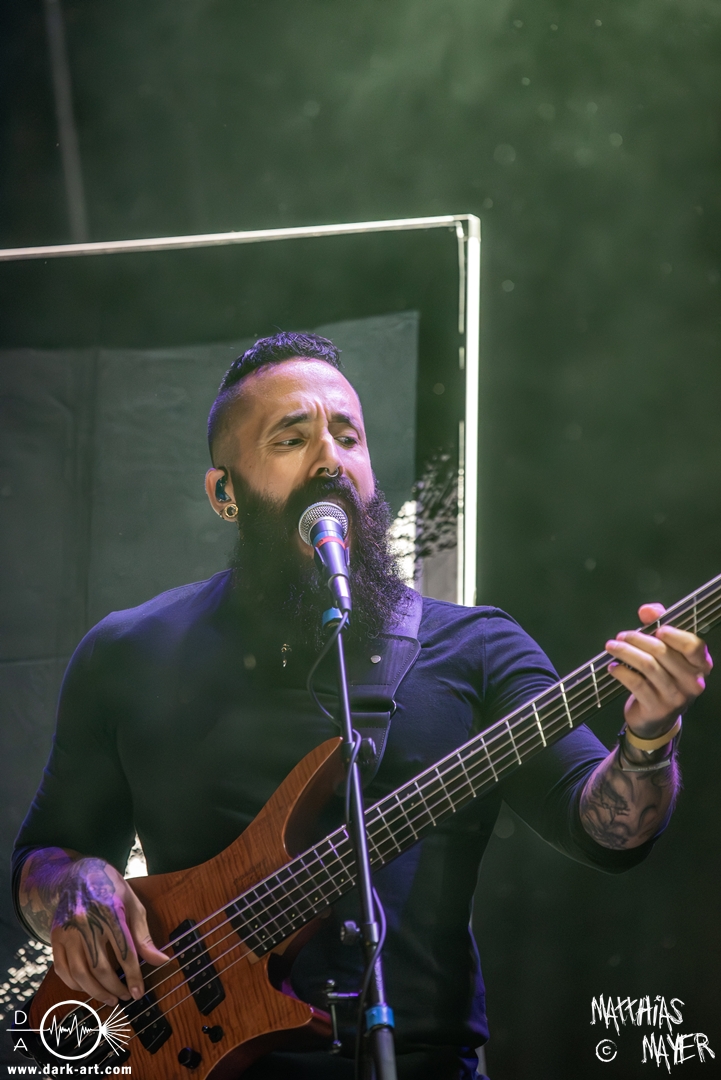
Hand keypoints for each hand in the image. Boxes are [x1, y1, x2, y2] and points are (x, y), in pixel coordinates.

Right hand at [49, 857, 166, 1006]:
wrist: (77, 873)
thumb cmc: (110, 888)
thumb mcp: (132, 904)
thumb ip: (144, 935)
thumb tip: (161, 960)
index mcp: (109, 911)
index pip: (124, 952)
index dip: (133, 976)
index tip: (139, 992)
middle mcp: (86, 922)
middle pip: (100, 967)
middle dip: (115, 988)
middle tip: (126, 997)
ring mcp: (67, 931)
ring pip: (80, 973)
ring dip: (96, 992)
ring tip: (111, 999)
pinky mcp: (55, 937)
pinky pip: (62, 969)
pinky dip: (75, 984)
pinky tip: (89, 988)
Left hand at [606, 602, 712, 738]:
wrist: (657, 718)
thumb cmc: (663, 677)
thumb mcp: (666, 651)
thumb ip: (659, 625)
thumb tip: (647, 610)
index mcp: (701, 665)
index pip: (694, 646)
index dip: (674, 635)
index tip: (656, 629)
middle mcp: (693, 682)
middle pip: (663, 653)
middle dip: (638, 639)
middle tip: (621, 635)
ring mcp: (676, 697)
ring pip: (648, 666)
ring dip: (626, 652)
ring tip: (612, 646)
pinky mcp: (657, 708)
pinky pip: (637, 684)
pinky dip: (622, 672)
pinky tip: (613, 667)